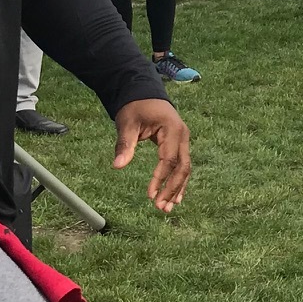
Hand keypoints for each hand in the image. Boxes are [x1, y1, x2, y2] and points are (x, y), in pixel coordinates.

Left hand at [113, 98, 190, 212]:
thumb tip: (117, 166)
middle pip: (183, 167)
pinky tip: (174, 197)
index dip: (160, 178)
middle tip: (160, 207)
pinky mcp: (180, 144)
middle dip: (172, 188)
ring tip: (167, 208)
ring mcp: (184, 140)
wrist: (143, 93)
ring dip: (177, 189)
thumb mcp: (127, 124)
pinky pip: (182, 165)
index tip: (150, 195)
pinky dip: (178, 181)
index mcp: (172, 129)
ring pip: (185, 169)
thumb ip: (125, 145)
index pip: (169, 159)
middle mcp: (183, 136)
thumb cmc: (135, 107)